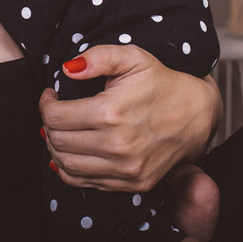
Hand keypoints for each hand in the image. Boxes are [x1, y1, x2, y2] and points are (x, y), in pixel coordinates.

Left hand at [39, 44, 221, 192]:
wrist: (197, 114)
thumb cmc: (162, 82)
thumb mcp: (133, 57)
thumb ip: (98, 57)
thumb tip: (67, 68)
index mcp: (112, 113)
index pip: (55, 117)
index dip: (46, 104)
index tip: (51, 95)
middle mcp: (117, 146)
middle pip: (57, 142)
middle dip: (48, 124)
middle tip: (55, 111)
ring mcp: (125, 169)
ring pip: (66, 165)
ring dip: (55, 147)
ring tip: (62, 130)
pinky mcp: (132, 184)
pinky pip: (85, 183)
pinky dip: (69, 169)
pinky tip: (72, 152)